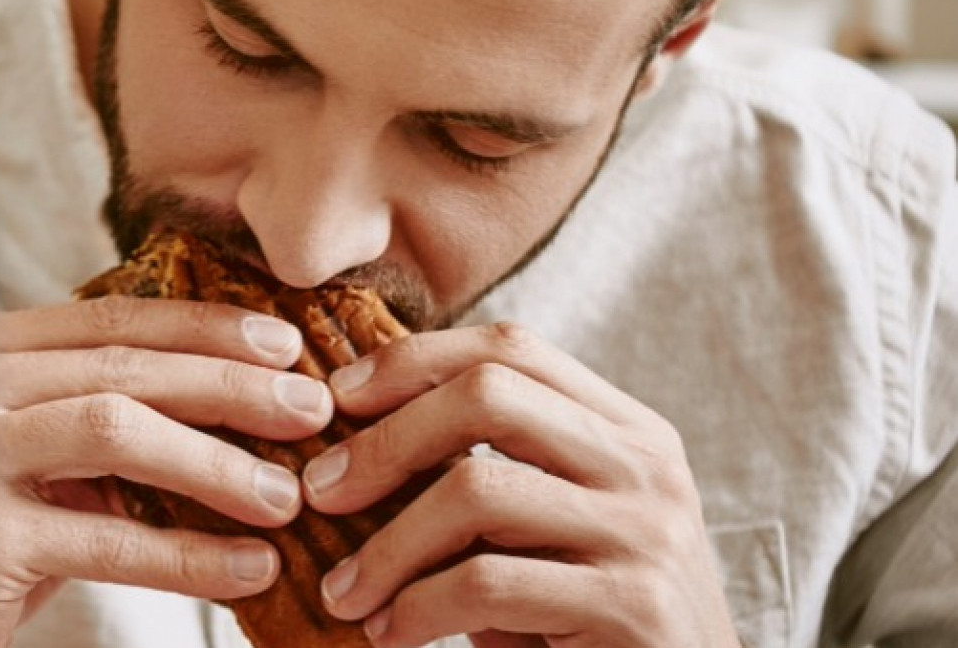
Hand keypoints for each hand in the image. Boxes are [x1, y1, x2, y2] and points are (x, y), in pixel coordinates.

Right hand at [0, 295, 337, 646]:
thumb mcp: (36, 468)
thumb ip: (100, 431)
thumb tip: (237, 413)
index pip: (108, 322)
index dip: (201, 327)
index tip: (281, 342)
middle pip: (122, 367)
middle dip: (229, 385)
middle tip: (309, 408)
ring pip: (114, 431)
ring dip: (215, 462)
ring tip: (286, 497)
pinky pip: (106, 540)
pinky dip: (189, 555)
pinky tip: (247, 567)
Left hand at [301, 323, 736, 647]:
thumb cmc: (587, 622)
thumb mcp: (546, 532)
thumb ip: (485, 477)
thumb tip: (347, 440)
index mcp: (628, 430)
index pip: (512, 348)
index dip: (414, 360)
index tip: (339, 397)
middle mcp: (646, 466)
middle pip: (488, 395)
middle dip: (385, 441)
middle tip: (319, 492)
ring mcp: (646, 532)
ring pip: (478, 490)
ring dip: (387, 546)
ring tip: (343, 591)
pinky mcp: (633, 606)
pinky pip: (488, 582)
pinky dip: (416, 607)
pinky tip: (388, 633)